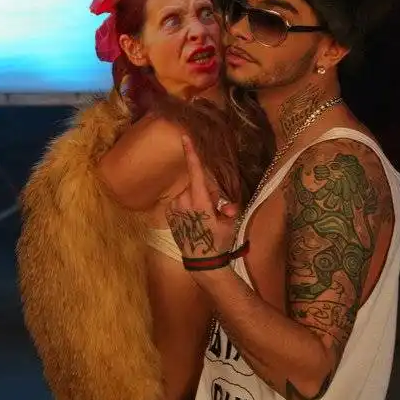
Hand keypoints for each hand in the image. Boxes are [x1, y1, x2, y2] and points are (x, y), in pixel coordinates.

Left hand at [165, 135, 238, 259]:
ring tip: (204, 218)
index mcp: (199, 201)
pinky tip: (194, 220)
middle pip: (197, 184)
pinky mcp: (170, 214)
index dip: (191, 154)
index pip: (195, 172)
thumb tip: (227, 205)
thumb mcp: (230, 225)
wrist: (200, 262)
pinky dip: (189, 205)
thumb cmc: (217, 242)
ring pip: (189, 193)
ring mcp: (174, 208)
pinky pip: (181, 201)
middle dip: (208, 192)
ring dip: (198, 199)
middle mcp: (184, 201)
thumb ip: (229, 209)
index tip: (185, 137)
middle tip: (214, 210)